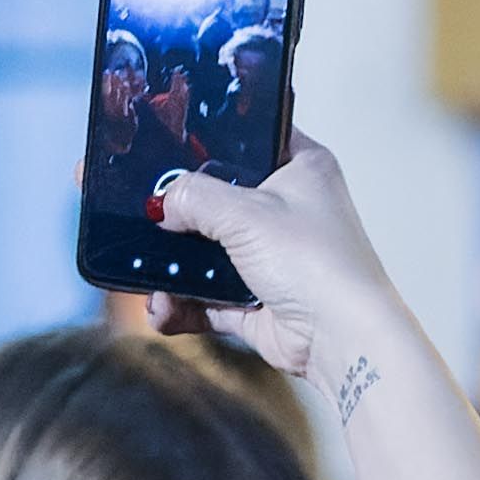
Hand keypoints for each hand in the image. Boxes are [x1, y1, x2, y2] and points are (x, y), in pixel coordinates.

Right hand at [146, 135, 425, 438]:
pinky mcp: (258, 300)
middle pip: (218, 200)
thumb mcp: (247, 213)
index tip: (164, 147)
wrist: (342, 340)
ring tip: (144, 275)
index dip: (208, 141)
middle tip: (136, 214)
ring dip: (173, 268)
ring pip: (207, 253)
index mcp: (300, 168)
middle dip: (177, 214)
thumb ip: (195, 197)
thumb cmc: (316, 262)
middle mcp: (288, 209)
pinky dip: (182, 305)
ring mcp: (272, 257)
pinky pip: (206, 299)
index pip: (249, 139)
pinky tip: (162, 310)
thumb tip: (162, 202)